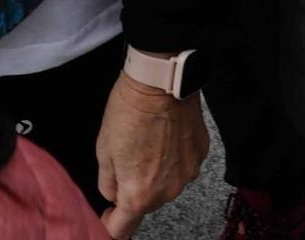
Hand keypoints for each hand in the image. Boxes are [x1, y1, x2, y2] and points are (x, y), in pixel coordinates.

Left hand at [96, 74, 207, 238]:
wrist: (161, 79)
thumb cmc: (130, 109)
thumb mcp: (103, 148)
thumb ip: (107, 183)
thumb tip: (113, 195)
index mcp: (138, 194)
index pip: (122, 230)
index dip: (111, 224)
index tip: (109, 214)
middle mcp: (167, 192)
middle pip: (147, 204)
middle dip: (135, 188)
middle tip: (128, 157)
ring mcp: (187, 174)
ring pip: (166, 185)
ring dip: (157, 173)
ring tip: (149, 141)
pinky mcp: (201, 154)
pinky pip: (183, 166)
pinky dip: (174, 157)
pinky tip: (166, 135)